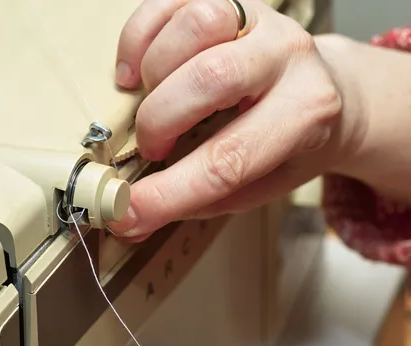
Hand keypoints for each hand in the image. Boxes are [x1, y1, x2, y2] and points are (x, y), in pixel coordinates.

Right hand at [109, 0, 360, 239]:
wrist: (326, 89)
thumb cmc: (290, 140)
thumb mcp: (263, 183)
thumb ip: (203, 199)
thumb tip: (134, 215)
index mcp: (307, 114)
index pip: (228, 160)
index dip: (170, 191)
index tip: (128, 211)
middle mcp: (291, 55)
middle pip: (210, 78)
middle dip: (160, 122)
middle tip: (153, 147)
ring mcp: (260, 18)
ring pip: (197, 24)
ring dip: (155, 71)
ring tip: (153, 99)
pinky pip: (172, 1)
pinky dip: (139, 37)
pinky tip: (138, 70)